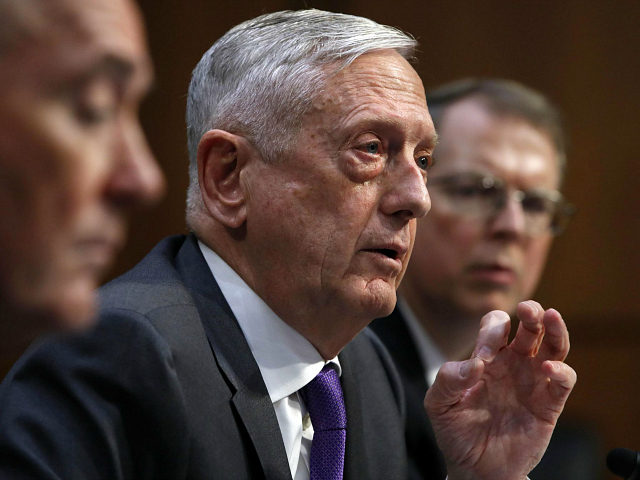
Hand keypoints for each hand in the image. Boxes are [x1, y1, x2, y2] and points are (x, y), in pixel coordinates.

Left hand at [424, 301, 575, 479]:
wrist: (474, 468)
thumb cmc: (456, 431)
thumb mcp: (439, 404)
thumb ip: (448, 380)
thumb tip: (474, 364)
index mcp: (487, 357)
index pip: (495, 328)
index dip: (491, 332)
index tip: (483, 355)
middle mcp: (513, 364)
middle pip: (529, 327)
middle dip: (531, 312)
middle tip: (528, 307)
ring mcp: (532, 382)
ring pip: (553, 346)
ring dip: (555, 329)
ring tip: (551, 316)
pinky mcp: (548, 405)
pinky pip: (563, 381)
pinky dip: (562, 371)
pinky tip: (550, 367)